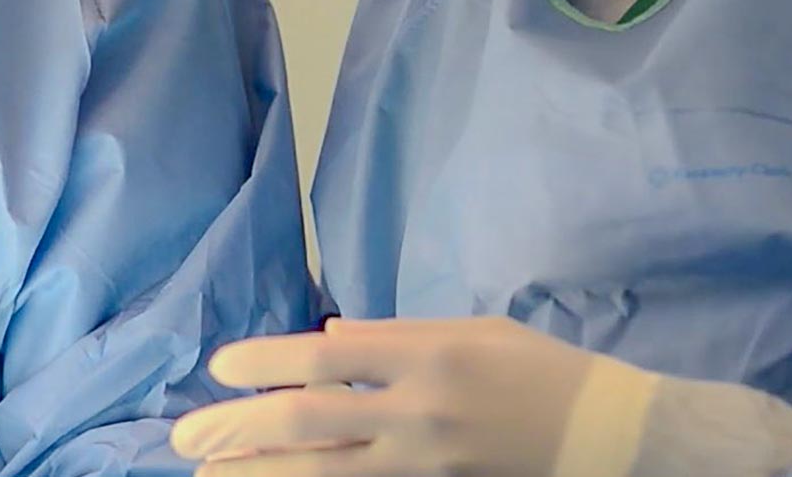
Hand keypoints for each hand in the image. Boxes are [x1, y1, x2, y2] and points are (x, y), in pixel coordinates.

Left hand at [172, 316, 791, 476]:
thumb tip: (329, 334)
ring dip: (258, 472)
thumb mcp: (467, 329)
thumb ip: (393, 332)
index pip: (325, 358)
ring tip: (208, 471)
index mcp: (426, 355)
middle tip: (185, 436)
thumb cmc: (535, 367)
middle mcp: (419, 410)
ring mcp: (426, 460)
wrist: (606, 434)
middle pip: (309, 423)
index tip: (218, 368)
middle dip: (239, 430)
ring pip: (324, 471)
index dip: (265, 363)